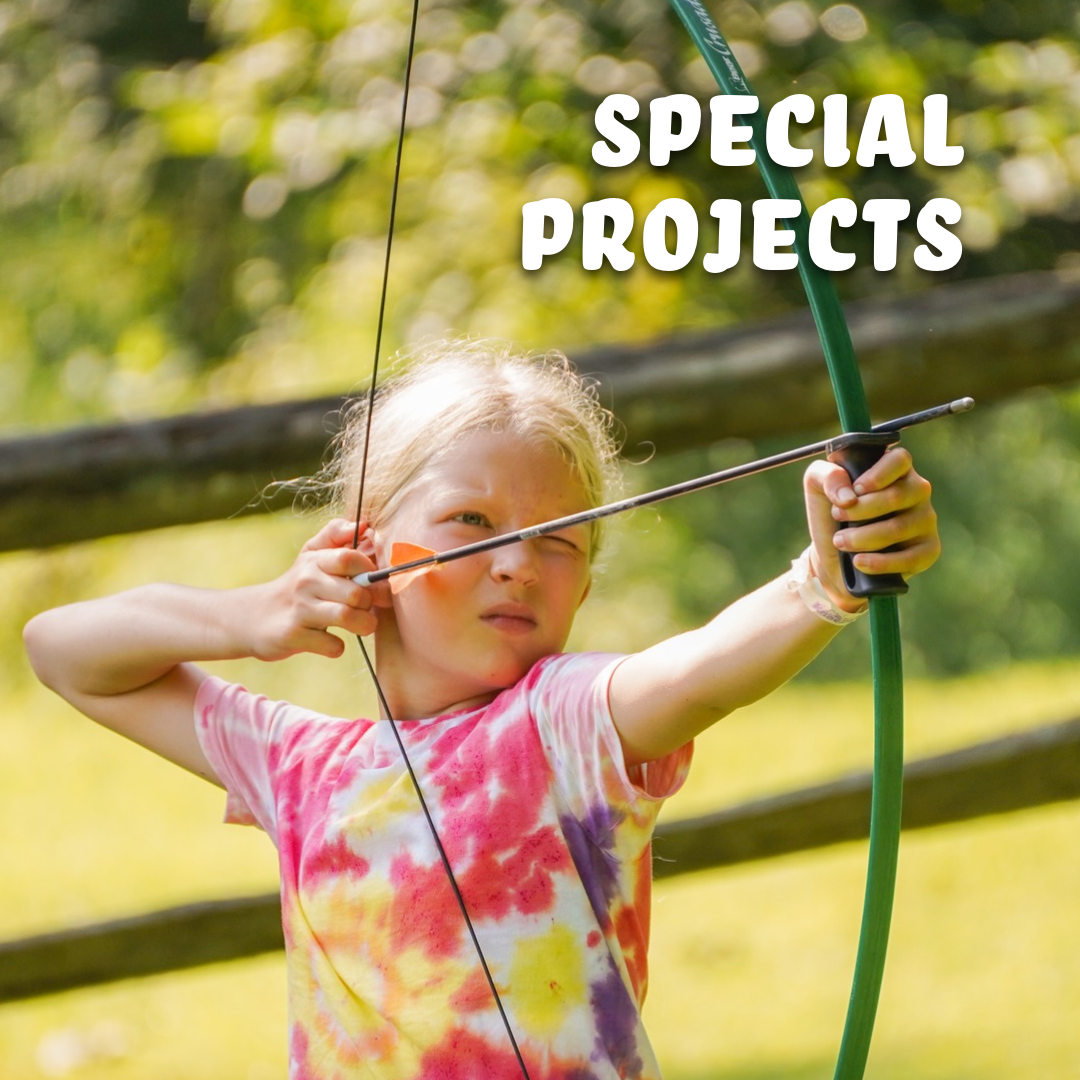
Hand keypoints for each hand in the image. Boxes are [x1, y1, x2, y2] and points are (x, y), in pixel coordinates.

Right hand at [248, 519, 391, 660]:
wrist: (252, 618)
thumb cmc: (296, 586)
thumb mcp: (310, 555)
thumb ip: (336, 536)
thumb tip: (363, 524)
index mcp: (315, 560)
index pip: (350, 558)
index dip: (369, 572)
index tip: (370, 582)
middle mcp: (306, 581)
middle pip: (357, 593)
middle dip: (369, 604)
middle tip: (364, 608)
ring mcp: (299, 609)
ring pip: (347, 617)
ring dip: (363, 625)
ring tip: (360, 625)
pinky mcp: (293, 635)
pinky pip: (333, 645)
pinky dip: (337, 647)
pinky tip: (331, 641)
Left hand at [802, 447, 940, 608]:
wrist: (833, 557)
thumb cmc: (830, 516)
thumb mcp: (817, 488)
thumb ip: (827, 476)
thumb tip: (849, 495)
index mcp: (895, 469)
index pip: (900, 459)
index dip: (877, 475)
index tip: (855, 490)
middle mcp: (916, 491)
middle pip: (897, 496)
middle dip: (860, 510)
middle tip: (838, 517)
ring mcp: (925, 520)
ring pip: (899, 528)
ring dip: (862, 538)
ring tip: (840, 542)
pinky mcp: (928, 549)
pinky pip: (911, 558)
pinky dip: (880, 563)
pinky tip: (859, 562)